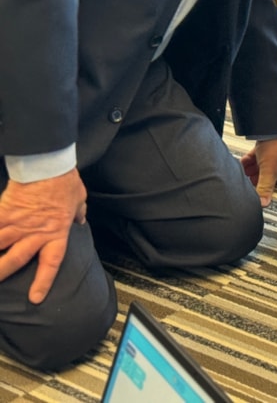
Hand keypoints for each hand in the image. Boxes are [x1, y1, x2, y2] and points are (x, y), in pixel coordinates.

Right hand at [0, 170, 86, 303]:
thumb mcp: (79, 199)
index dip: (43, 281)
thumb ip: (79, 213)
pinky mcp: (3, 212)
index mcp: (56, 233)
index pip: (51, 262)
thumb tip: (81, 220)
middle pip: (15, 261)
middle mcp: (34, 233)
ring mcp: (16, 224)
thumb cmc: (66, 182)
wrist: (49, 165)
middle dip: (1, 275)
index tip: (35, 298)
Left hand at [240, 132, 276, 206]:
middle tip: (250, 180)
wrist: (272, 125)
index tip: (264, 187)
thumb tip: (262, 203)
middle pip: (274, 176)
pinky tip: (244, 163)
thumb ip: (265, 189)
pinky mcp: (274, 146)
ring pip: (266, 166)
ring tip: (244, 172)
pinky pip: (263, 157)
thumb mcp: (269, 172)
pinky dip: (253, 160)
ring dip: (254, 169)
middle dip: (260, 177)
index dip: (274, 186)